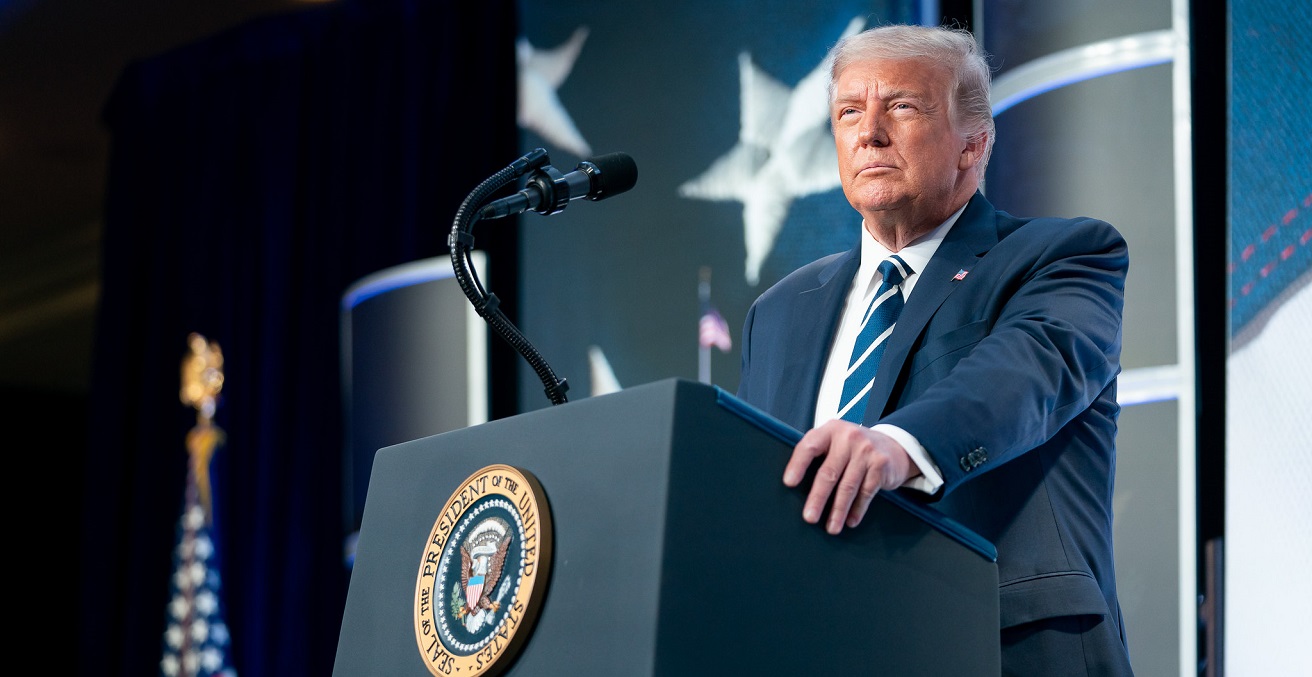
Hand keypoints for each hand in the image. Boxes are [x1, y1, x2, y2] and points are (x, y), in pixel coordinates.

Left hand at [783, 420, 919, 534]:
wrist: (895, 447)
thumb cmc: (856, 449)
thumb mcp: (837, 442)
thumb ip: (820, 455)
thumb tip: (796, 487)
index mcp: (830, 430)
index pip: (810, 446)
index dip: (798, 465)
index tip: (789, 483)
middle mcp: (848, 437)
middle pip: (828, 472)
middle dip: (818, 498)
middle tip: (809, 517)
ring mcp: (866, 450)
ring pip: (848, 486)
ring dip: (838, 511)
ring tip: (831, 527)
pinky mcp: (880, 465)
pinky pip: (866, 492)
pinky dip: (857, 510)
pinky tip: (850, 521)